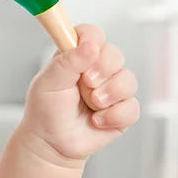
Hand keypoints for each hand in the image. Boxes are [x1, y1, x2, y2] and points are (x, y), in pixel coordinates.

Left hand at [20, 24, 139, 165]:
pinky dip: (113, 116)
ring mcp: (111, 89)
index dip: (92, 39)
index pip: (92, 34)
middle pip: (115, 54)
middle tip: (85, 83)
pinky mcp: (122, 110)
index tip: (86, 50)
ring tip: (90, 105)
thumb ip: (67, 61)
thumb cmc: (45, 110)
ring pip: (128, 80)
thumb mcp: (48, 82)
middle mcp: (96, 70)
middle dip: (102, 70)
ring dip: (108, 94)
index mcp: (76, 57)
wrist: (50, 142)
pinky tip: (96, 121)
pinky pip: (132, 107)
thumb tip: (89, 45)